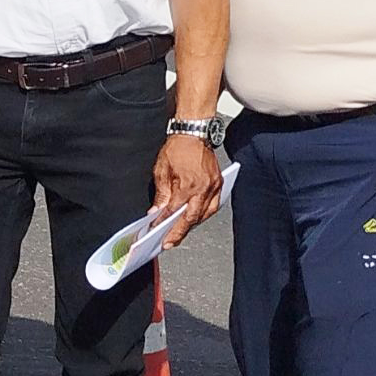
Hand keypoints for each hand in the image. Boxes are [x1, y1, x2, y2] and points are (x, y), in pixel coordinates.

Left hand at [151, 133, 222, 247]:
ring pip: (205, 214)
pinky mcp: (219, 183)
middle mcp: (204, 188)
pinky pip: (213, 205)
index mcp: (189, 185)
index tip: (156, 233)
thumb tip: (156, 212)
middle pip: (192, 218)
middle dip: (180, 232)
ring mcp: (214, 186)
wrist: (194, 132)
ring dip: (193, 224)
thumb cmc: (178, 147)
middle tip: (170, 243)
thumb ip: (161, 194)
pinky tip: (194, 218)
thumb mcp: (161, 171)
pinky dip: (203, 213)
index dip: (165, 225)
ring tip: (180, 233)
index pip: (175, 212)